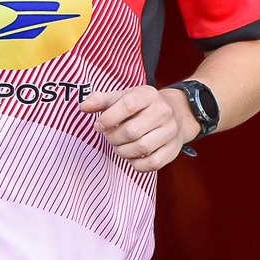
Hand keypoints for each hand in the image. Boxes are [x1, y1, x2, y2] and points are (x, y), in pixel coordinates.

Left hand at [81, 84, 198, 172]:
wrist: (176, 113)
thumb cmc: (142, 106)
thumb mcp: (123, 97)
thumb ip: (101, 101)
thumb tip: (83, 107)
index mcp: (148, 95)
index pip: (128, 105)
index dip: (108, 118)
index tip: (99, 126)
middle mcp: (163, 112)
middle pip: (132, 131)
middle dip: (113, 138)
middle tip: (110, 137)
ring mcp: (170, 131)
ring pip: (141, 148)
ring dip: (123, 151)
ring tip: (119, 146)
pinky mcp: (173, 150)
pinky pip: (151, 164)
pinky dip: (136, 164)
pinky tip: (132, 156)